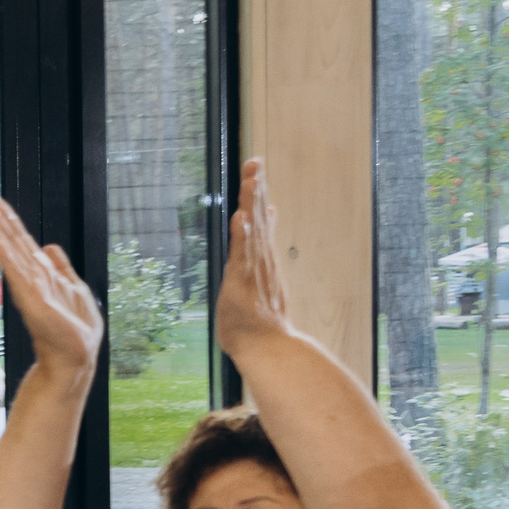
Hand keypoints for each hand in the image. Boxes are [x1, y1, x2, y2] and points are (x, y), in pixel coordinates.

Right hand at [0, 195, 102, 384]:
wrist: (74, 357)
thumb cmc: (73, 331)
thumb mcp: (75, 290)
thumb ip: (62, 268)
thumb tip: (51, 247)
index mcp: (43, 274)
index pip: (23, 242)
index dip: (9, 222)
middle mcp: (32, 276)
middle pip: (14, 240)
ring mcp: (29, 285)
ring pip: (11, 249)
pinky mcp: (29, 295)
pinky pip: (14, 266)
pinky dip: (3, 250)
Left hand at [215, 158, 297, 360]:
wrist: (267, 346)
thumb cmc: (259, 324)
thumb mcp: (258, 289)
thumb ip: (258, 270)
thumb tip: (258, 261)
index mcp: (262, 261)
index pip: (260, 223)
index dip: (259, 198)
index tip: (258, 174)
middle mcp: (261, 260)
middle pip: (259, 217)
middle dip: (256, 188)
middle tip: (255, 162)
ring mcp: (254, 268)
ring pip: (253, 228)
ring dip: (252, 202)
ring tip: (252, 177)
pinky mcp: (244, 280)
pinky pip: (243, 253)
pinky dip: (243, 234)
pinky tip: (242, 215)